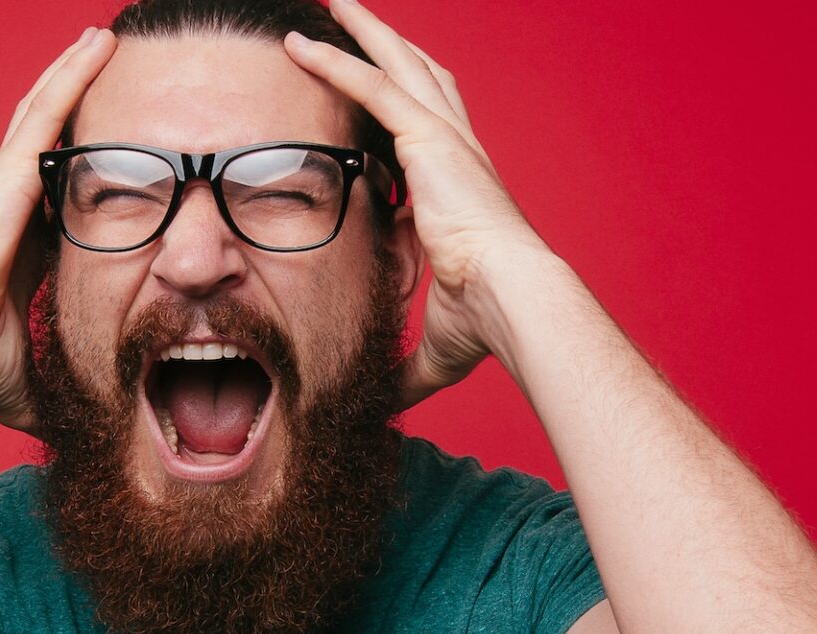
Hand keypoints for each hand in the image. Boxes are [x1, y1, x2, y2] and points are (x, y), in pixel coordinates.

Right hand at [0, 26, 117, 432]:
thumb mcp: (28, 373)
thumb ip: (60, 387)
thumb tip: (86, 431)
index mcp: (21, 243)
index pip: (66, 196)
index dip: (92, 170)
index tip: (123, 155)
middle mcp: (14, 204)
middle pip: (55, 140)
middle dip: (81, 104)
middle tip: (113, 68)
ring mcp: (9, 184)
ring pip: (49, 112)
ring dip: (77, 73)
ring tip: (105, 37)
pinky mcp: (8, 175)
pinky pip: (47, 113)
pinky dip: (72, 76)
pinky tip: (95, 44)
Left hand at [284, 0, 554, 407]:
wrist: (515, 304)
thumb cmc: (488, 324)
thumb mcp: (435, 345)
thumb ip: (404, 369)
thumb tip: (381, 410)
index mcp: (459, 189)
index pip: (424, 133)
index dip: (397, 109)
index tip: (369, 99)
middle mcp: (456, 152)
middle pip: (418, 78)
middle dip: (385, 44)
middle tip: (350, 18)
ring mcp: (445, 141)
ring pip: (397, 64)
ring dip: (362, 31)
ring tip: (329, 4)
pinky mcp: (428, 141)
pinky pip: (371, 86)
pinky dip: (335, 60)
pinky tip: (300, 43)